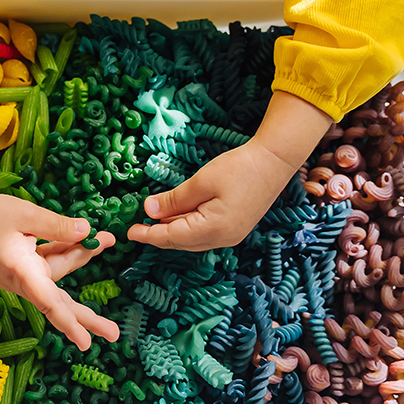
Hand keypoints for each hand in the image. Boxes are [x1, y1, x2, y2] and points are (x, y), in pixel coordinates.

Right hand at [0, 173, 119, 349]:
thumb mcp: (24, 214)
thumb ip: (57, 226)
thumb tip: (88, 231)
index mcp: (22, 272)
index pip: (50, 303)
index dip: (70, 323)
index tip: (86, 343)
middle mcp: (23, 281)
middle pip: (60, 302)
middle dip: (88, 316)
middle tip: (115, 333)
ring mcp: (21, 276)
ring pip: (58, 274)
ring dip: (81, 257)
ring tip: (107, 241)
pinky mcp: (20, 268)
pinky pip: (48, 265)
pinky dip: (64, 252)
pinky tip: (82, 237)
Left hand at [128, 91, 333, 250]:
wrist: (274, 162)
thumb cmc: (239, 168)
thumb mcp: (201, 181)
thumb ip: (174, 200)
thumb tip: (149, 211)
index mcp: (213, 229)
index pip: (172, 237)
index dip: (149, 235)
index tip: (129, 232)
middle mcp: (223, 239)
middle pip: (181, 242)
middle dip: (158, 235)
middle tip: (136, 227)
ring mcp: (230, 236)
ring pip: (191, 239)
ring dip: (171, 231)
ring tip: (153, 221)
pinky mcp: (234, 228)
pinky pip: (203, 234)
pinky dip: (186, 227)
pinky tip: (176, 216)